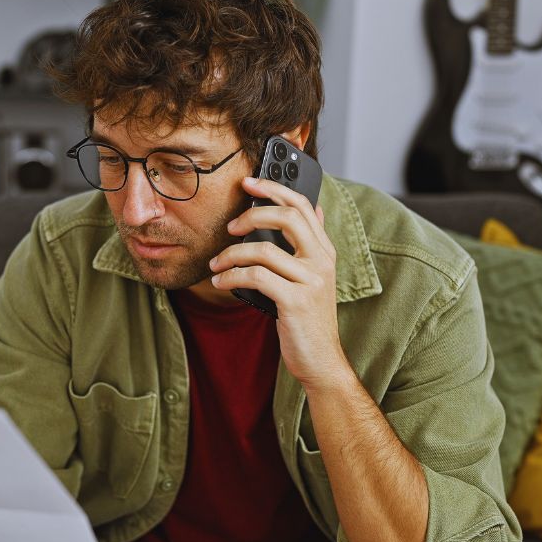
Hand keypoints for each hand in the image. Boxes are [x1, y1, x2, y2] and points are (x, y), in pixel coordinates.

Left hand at [209, 176, 349, 389]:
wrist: (321, 360)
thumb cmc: (308, 319)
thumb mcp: (314, 277)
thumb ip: (311, 244)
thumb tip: (316, 208)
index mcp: (325, 251)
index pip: (303, 206)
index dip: (275, 188)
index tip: (249, 182)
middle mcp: (321, 261)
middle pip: (287, 217)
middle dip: (251, 214)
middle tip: (229, 226)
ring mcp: (310, 280)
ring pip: (263, 249)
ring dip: (230, 254)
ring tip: (216, 265)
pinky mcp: (295, 301)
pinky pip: (255, 276)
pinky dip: (231, 276)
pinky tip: (221, 281)